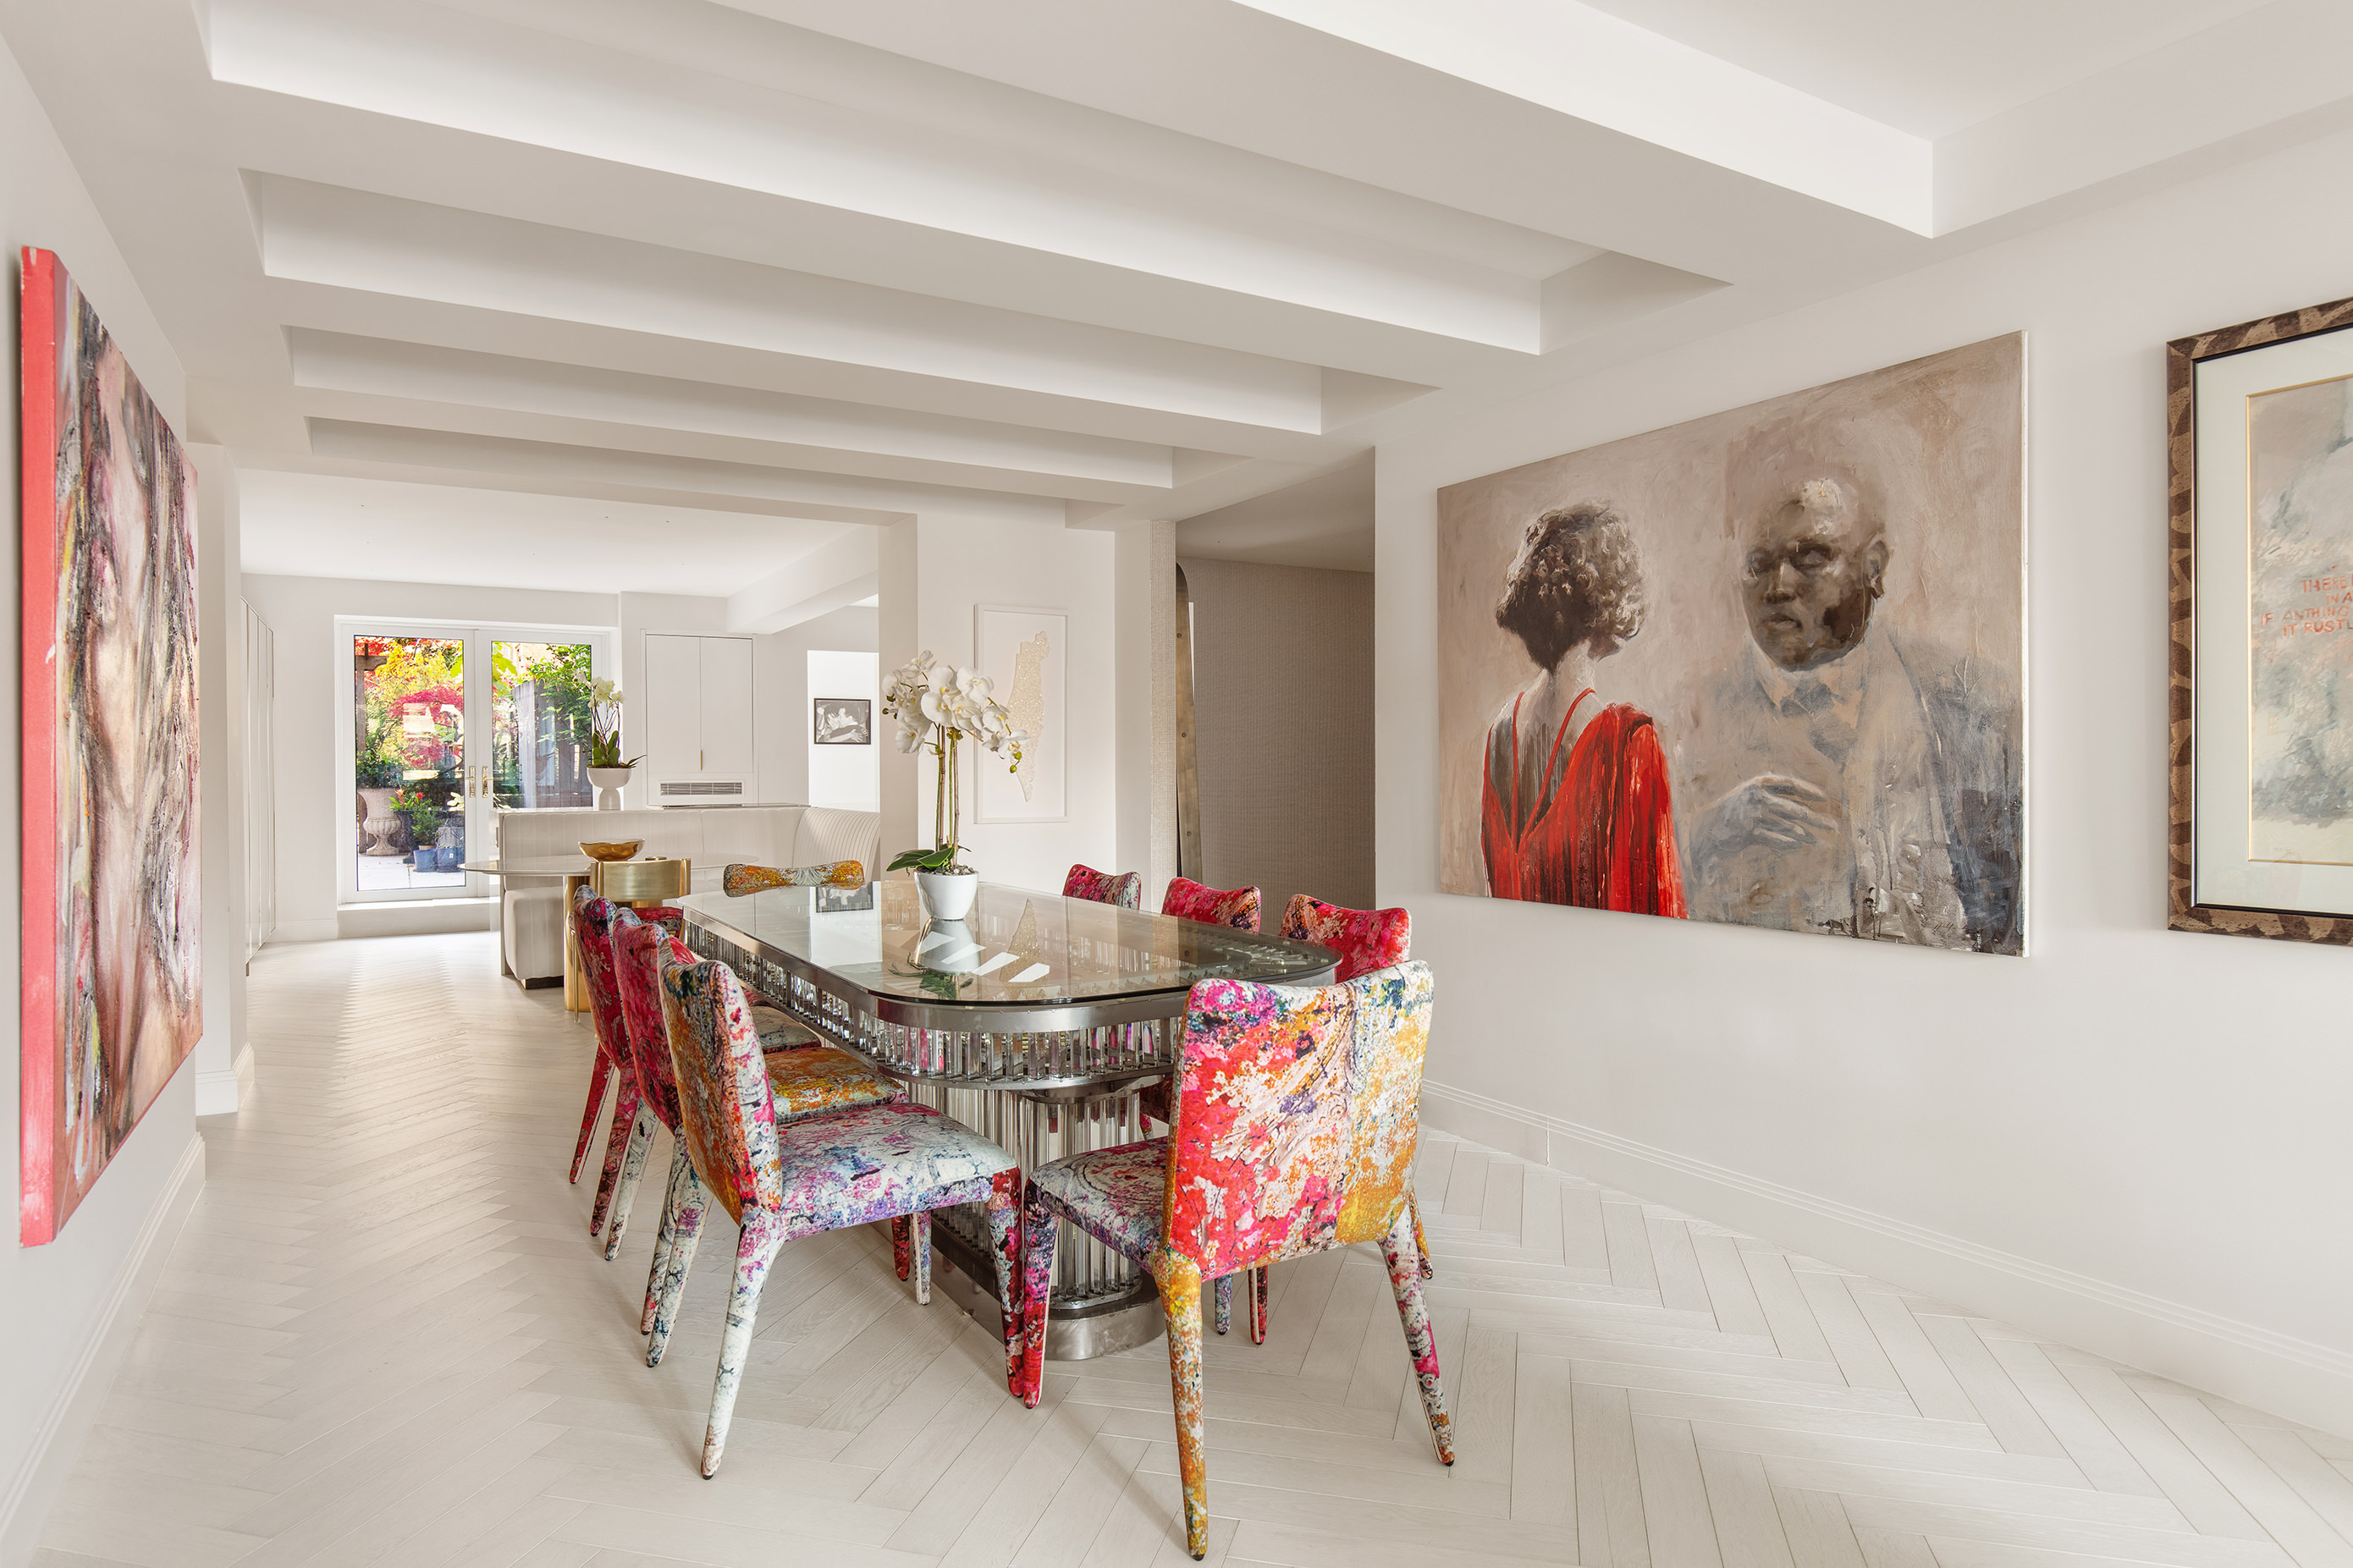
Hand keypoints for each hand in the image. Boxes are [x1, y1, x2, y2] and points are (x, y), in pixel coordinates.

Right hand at [1707, 774, 1836, 848]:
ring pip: (1788, 826)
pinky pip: (1776, 838)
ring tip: (1815, 840)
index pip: (1789, 784)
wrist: (1706, 825)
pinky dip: (1788, 843)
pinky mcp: (1750, 832)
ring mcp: (1754, 815)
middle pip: (1795, 809)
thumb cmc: (1734, 810)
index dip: (1808, 790)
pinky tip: (1798, 845)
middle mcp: (1758, 797)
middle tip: (1833, 827)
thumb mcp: (1752, 794)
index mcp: (1758, 783)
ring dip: (1804, 835)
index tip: (1823, 797)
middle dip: (1816, 819)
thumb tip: (1805, 806)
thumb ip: (1776, 797)